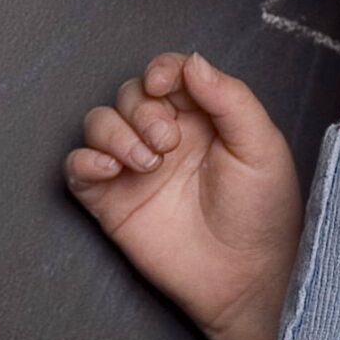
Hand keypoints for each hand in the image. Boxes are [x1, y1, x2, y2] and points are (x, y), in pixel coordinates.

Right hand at [66, 52, 302, 339]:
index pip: (167, 74)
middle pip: (128, 95)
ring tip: (146, 163)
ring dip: (115, 133)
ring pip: (98, 123)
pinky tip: (110, 169)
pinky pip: (78, 167)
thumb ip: (230, 99)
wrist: (246, 278)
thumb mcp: (261, 147)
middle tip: (167, 143)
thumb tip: (193, 62)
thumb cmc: (262, 213)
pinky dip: (84, 159)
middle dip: (141, 110)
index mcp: (200, 118)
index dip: (159, 70)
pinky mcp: (110, 200)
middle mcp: (162, 136)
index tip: (162, 84)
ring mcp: (133, 168)